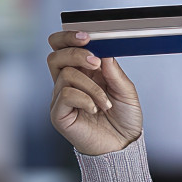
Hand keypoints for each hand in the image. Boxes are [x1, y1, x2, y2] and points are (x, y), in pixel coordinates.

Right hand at [46, 30, 142, 155]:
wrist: (124, 145)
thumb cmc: (124, 119)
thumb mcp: (125, 90)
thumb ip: (113, 70)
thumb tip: (103, 49)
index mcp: (82, 72)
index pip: (63, 47)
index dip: (69, 37)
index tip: (87, 35)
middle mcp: (68, 83)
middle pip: (55, 55)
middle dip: (75, 52)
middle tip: (95, 62)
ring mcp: (61, 99)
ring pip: (65, 74)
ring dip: (91, 85)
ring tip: (105, 101)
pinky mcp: (59, 114)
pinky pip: (64, 95)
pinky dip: (84, 98)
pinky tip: (95, 109)